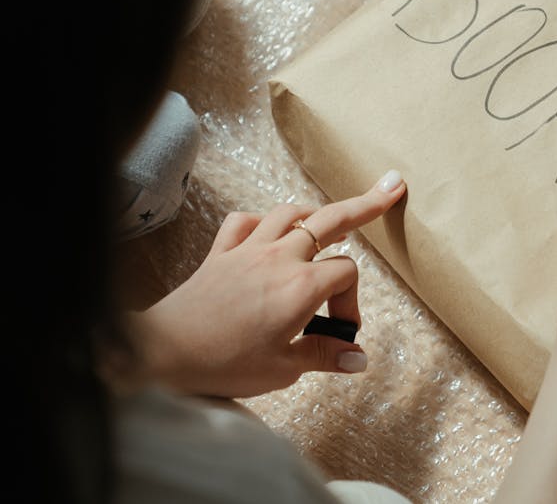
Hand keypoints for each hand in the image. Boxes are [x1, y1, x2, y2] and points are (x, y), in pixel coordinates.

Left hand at [126, 170, 405, 397]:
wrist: (166, 351)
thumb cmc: (224, 363)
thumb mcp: (283, 369)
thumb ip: (323, 356)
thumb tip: (357, 360)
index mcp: (301, 286)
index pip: (346, 273)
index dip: (351, 303)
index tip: (340, 333)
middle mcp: (280, 257)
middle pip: (331, 219)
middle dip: (365, 204)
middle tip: (391, 187)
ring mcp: (248, 250)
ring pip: (289, 212)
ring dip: (313, 213)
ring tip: (331, 221)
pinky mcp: (220, 253)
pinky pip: (244, 222)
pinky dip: (260, 221)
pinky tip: (267, 231)